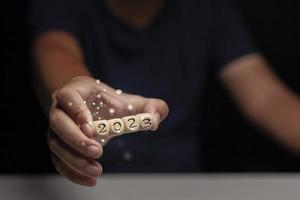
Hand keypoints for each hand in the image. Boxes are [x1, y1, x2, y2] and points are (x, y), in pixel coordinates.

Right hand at [48, 76, 168, 185]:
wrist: (92, 106)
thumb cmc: (110, 102)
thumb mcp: (131, 101)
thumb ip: (149, 106)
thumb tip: (157, 118)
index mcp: (75, 92)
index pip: (68, 97)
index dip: (76, 110)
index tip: (90, 126)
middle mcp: (60, 109)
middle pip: (58, 123)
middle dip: (76, 139)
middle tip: (98, 151)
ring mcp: (56, 129)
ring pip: (56, 144)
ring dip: (74, 159)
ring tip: (96, 170)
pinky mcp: (58, 145)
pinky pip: (58, 160)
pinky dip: (71, 172)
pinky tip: (90, 179)